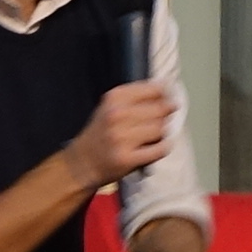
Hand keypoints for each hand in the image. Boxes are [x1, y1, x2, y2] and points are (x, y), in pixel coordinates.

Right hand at [58, 82, 174, 189]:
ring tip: (151, 136)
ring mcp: (121, 137)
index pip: (155, 89)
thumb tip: (170, 94)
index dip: (166, 96)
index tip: (167, 100)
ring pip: (161, 129)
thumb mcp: (111, 106)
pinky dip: (163, 148)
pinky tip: (155, 148)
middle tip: (159, 122)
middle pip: (161, 109)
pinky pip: (160, 149)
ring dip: (162, 133)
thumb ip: (137, 97)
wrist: (82, 163)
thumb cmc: (101, 134)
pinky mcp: (127, 158)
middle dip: (165, 116)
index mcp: (115, 97)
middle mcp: (117, 114)